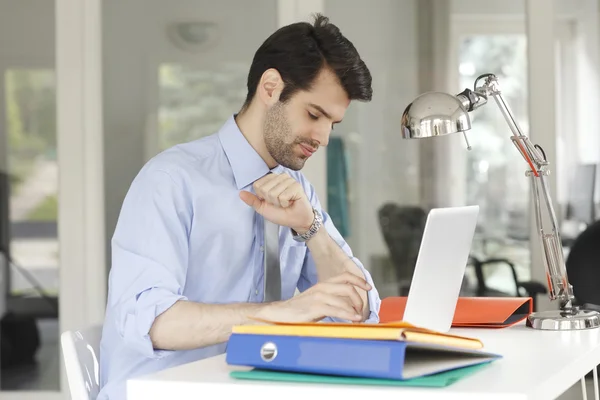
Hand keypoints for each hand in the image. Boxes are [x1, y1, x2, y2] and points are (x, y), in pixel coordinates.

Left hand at [239, 173, 313, 232]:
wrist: (296, 221)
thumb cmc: (281, 213)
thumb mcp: (263, 208)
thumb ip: (252, 200)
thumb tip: (240, 194)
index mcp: (270, 180)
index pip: (257, 185)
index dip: (262, 197)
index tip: (271, 201)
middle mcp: (279, 177)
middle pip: (264, 189)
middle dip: (271, 201)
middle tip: (279, 203)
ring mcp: (288, 180)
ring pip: (273, 192)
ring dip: (279, 203)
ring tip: (286, 203)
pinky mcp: (296, 185)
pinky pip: (283, 196)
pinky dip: (285, 203)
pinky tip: (291, 202)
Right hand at [256, 272, 371, 322]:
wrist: (280, 313)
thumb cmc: (299, 309)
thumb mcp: (318, 300)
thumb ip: (331, 300)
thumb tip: (348, 306)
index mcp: (323, 285)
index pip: (345, 277)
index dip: (359, 280)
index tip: (368, 287)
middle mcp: (322, 288)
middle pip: (348, 288)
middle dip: (359, 299)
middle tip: (362, 310)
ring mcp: (319, 297)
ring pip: (344, 300)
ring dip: (355, 310)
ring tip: (359, 318)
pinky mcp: (315, 307)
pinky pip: (337, 310)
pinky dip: (348, 314)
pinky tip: (353, 319)